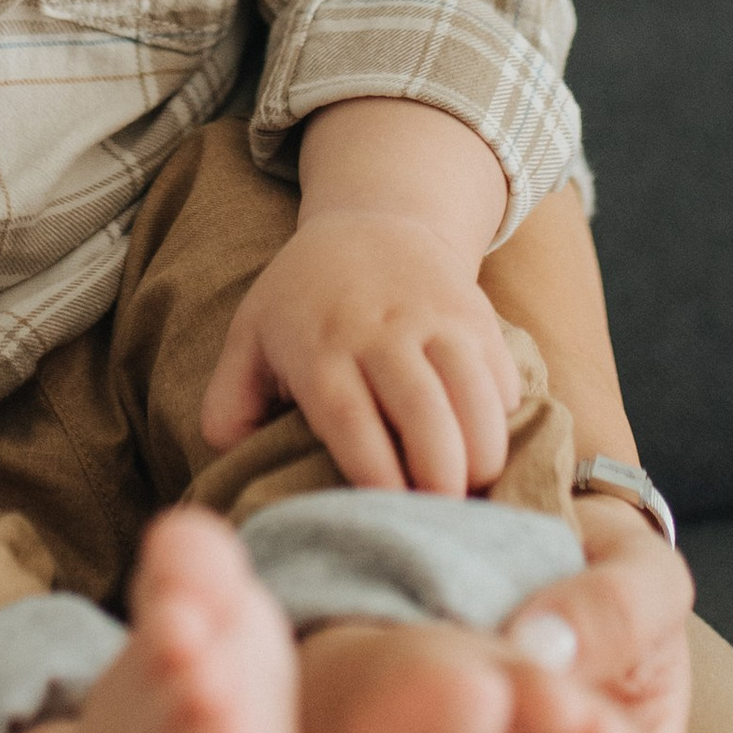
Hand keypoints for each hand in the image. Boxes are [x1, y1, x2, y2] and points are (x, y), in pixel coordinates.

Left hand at [200, 210, 526, 494]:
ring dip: (481, 447)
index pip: (348, 416)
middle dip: (438, 471)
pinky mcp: (475, 314)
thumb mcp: (249, 336)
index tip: (389, 509)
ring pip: (470, 388)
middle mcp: (378, 331)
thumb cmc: (304, 298)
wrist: (373, 219)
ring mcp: (433, 319)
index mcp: (318, 348)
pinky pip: (500, 371)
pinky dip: (502, 413)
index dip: (374, 470)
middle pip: (419, 407)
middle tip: (443, 513)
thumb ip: (230, 402)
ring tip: (474, 485)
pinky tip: (487, 442)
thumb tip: (232, 460)